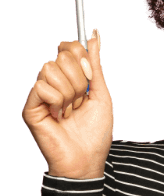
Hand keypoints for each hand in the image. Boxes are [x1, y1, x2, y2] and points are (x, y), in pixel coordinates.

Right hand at [22, 32, 113, 178]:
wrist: (87, 160)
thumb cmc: (95, 133)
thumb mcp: (101, 94)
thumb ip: (95, 65)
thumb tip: (95, 35)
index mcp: (70, 77)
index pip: (68, 47)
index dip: (81, 57)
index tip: (90, 78)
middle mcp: (53, 82)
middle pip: (62, 55)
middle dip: (79, 80)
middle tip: (80, 102)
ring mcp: (41, 94)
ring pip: (50, 68)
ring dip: (69, 93)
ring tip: (70, 111)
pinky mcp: (30, 106)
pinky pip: (42, 86)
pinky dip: (57, 101)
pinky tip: (59, 116)